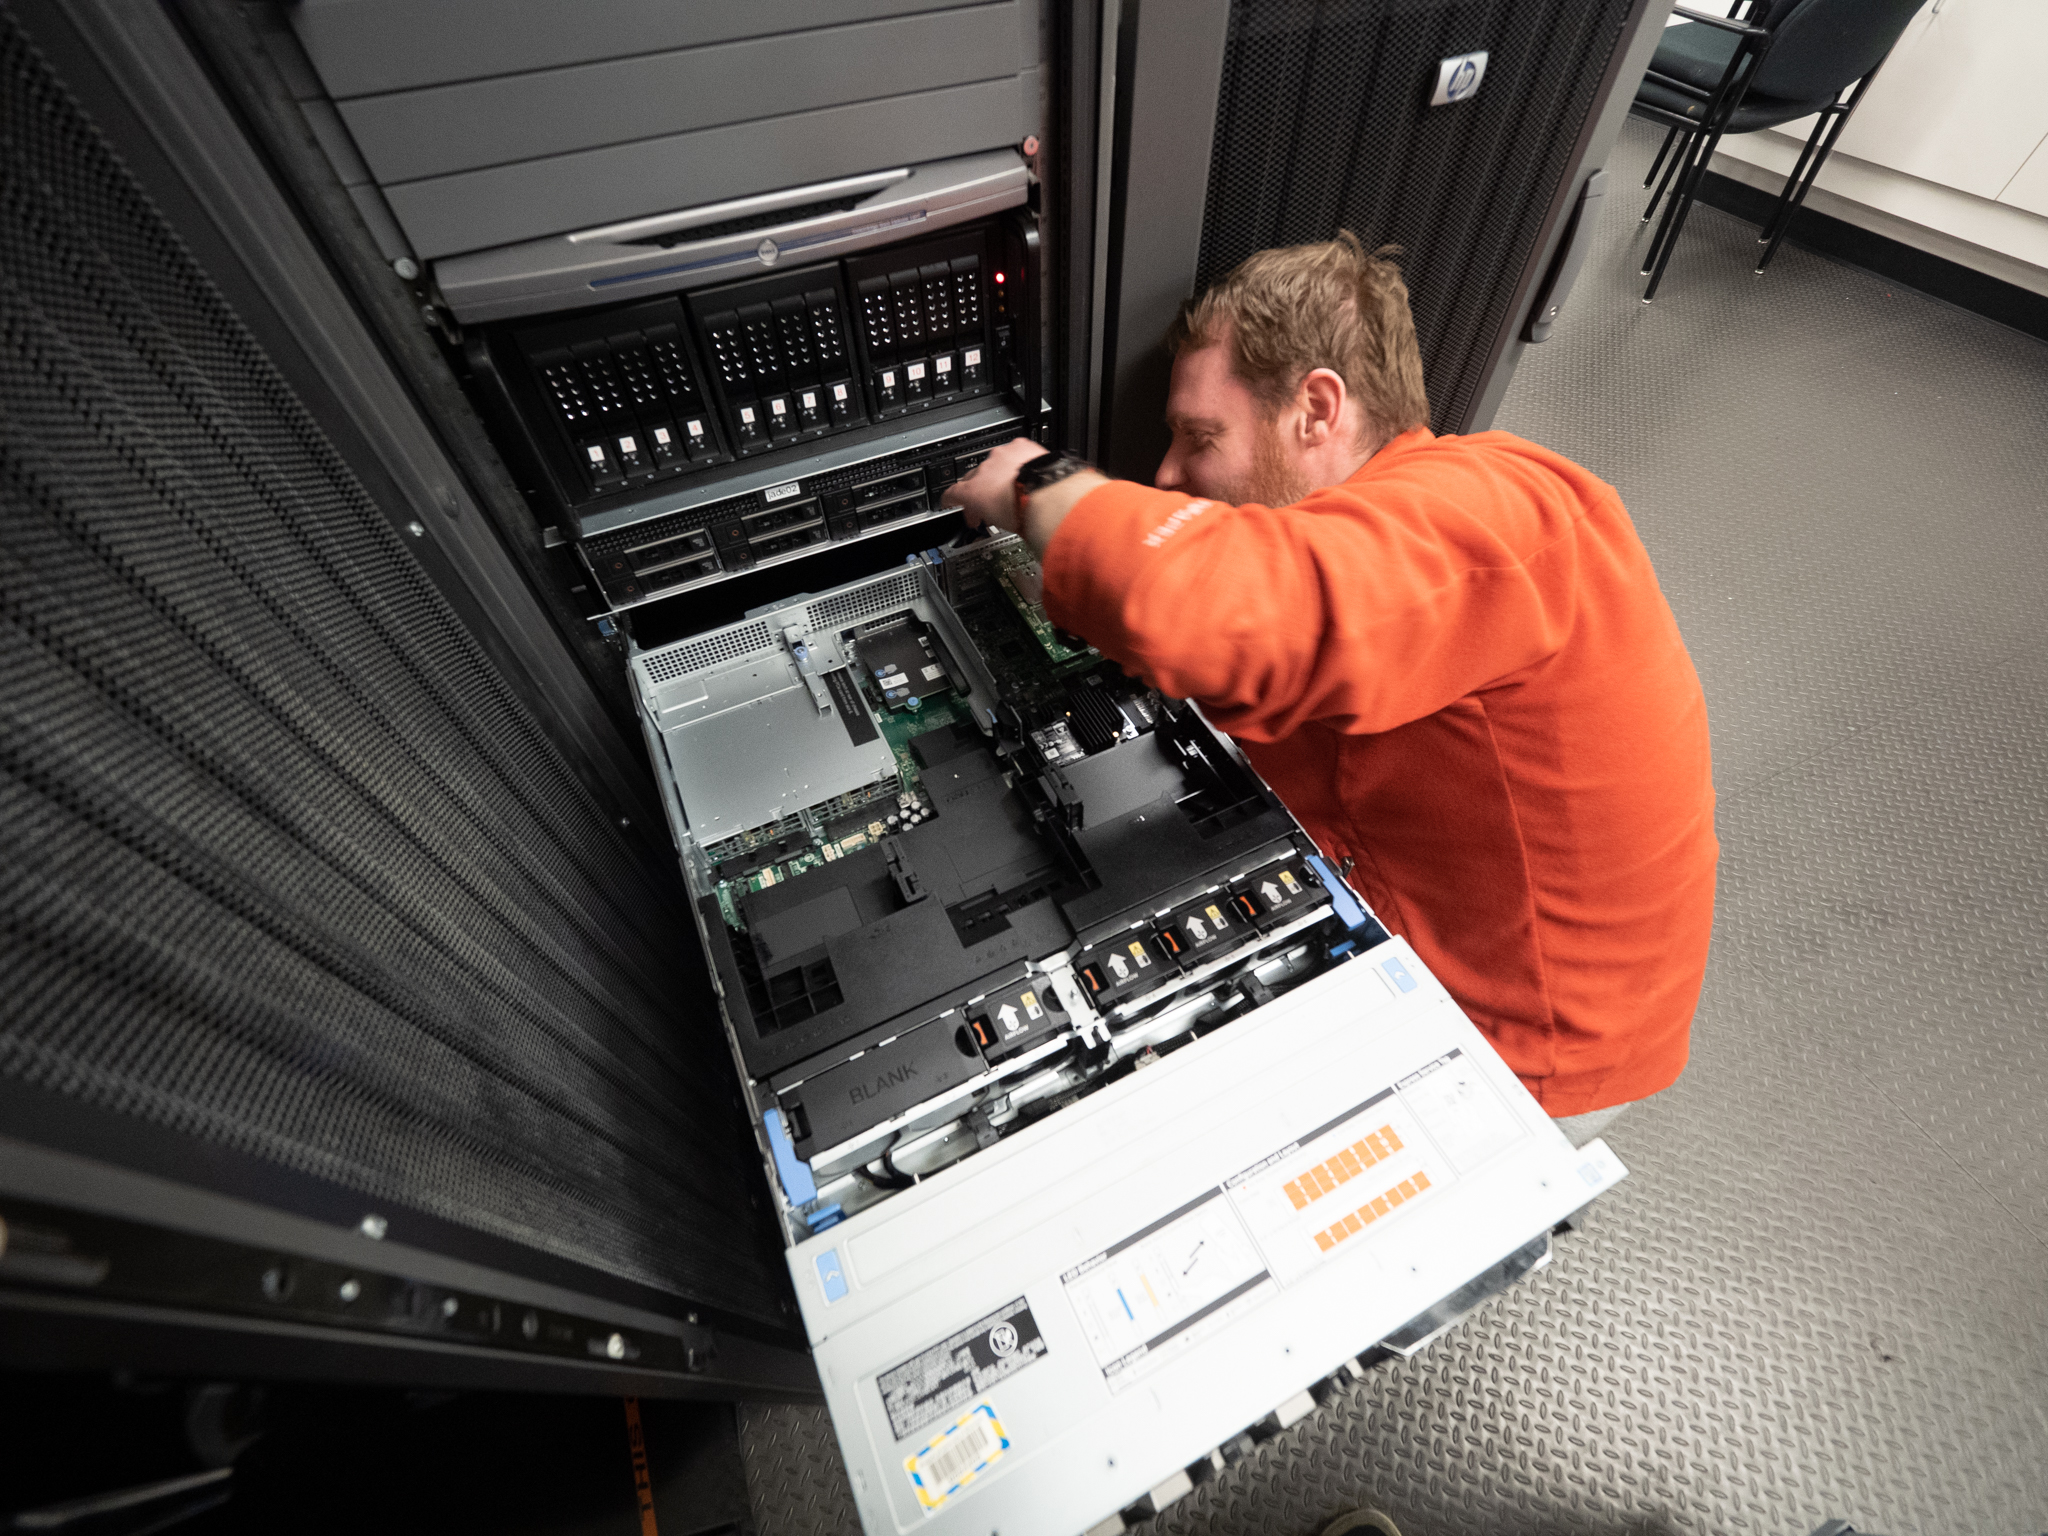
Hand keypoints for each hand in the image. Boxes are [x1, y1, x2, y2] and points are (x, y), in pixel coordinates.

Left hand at [944, 438, 1109, 555]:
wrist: (1045, 493)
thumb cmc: (1059, 490)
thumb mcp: (1061, 483)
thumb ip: (1066, 488)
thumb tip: (1086, 500)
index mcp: (1028, 451)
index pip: (1013, 459)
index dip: (1010, 476)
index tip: (1012, 487)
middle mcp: (1005, 456)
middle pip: (989, 469)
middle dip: (991, 485)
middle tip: (994, 502)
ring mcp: (987, 472)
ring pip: (974, 480)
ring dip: (977, 495)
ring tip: (977, 511)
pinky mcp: (972, 491)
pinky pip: (955, 493)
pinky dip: (952, 500)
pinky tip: (948, 506)